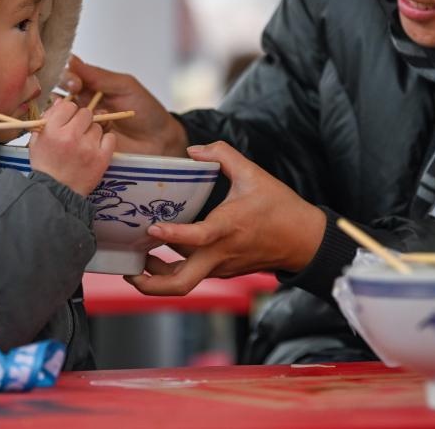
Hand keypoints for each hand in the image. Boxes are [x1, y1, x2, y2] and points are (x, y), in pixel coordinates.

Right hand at [29, 100, 114, 195]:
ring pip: (98, 126)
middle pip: (85, 113)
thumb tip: (61, 101)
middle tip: (78, 132)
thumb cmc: (46, 166)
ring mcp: (88, 147)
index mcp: (53, 130)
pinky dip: (105, 141)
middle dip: (82, 120)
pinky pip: (110, 138)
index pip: (68, 106)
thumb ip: (47, 119)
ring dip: (92, 132)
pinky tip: (96, 149)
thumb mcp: (37, 141)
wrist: (57, 194)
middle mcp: (71, 136)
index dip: (69, 112)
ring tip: (84, 145)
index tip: (68, 120)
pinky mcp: (102, 158)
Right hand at [59, 55, 187, 156]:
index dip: (66, 78)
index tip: (75, 84)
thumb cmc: (145, 109)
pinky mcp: (85, 143)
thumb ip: (98, 75)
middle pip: (58, 98)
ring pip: (61, 119)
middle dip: (64, 98)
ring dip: (73, 118)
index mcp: (90, 87)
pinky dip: (79, 135)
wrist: (159, 139)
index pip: (67, 77)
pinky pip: (72, 138)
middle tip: (77, 100)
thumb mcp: (124, 86)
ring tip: (94, 119)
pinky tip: (96, 133)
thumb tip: (71, 59)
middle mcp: (82, 105)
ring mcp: (82, 125)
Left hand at [126, 141, 326, 295]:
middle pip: (180, 284)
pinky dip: (174, 268)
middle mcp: (220, 254)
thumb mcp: (253, 174)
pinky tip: (161, 252)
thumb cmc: (281, 208)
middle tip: (129, 270)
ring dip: (158, 276)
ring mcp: (221, 267)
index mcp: (227, 229)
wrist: (305, 241)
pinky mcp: (223, 271)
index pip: (195, 238)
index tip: (152, 228)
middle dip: (150, 283)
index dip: (172, 235)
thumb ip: (222, 154)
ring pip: (184, 282)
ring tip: (138, 260)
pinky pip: (195, 273)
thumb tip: (193, 150)